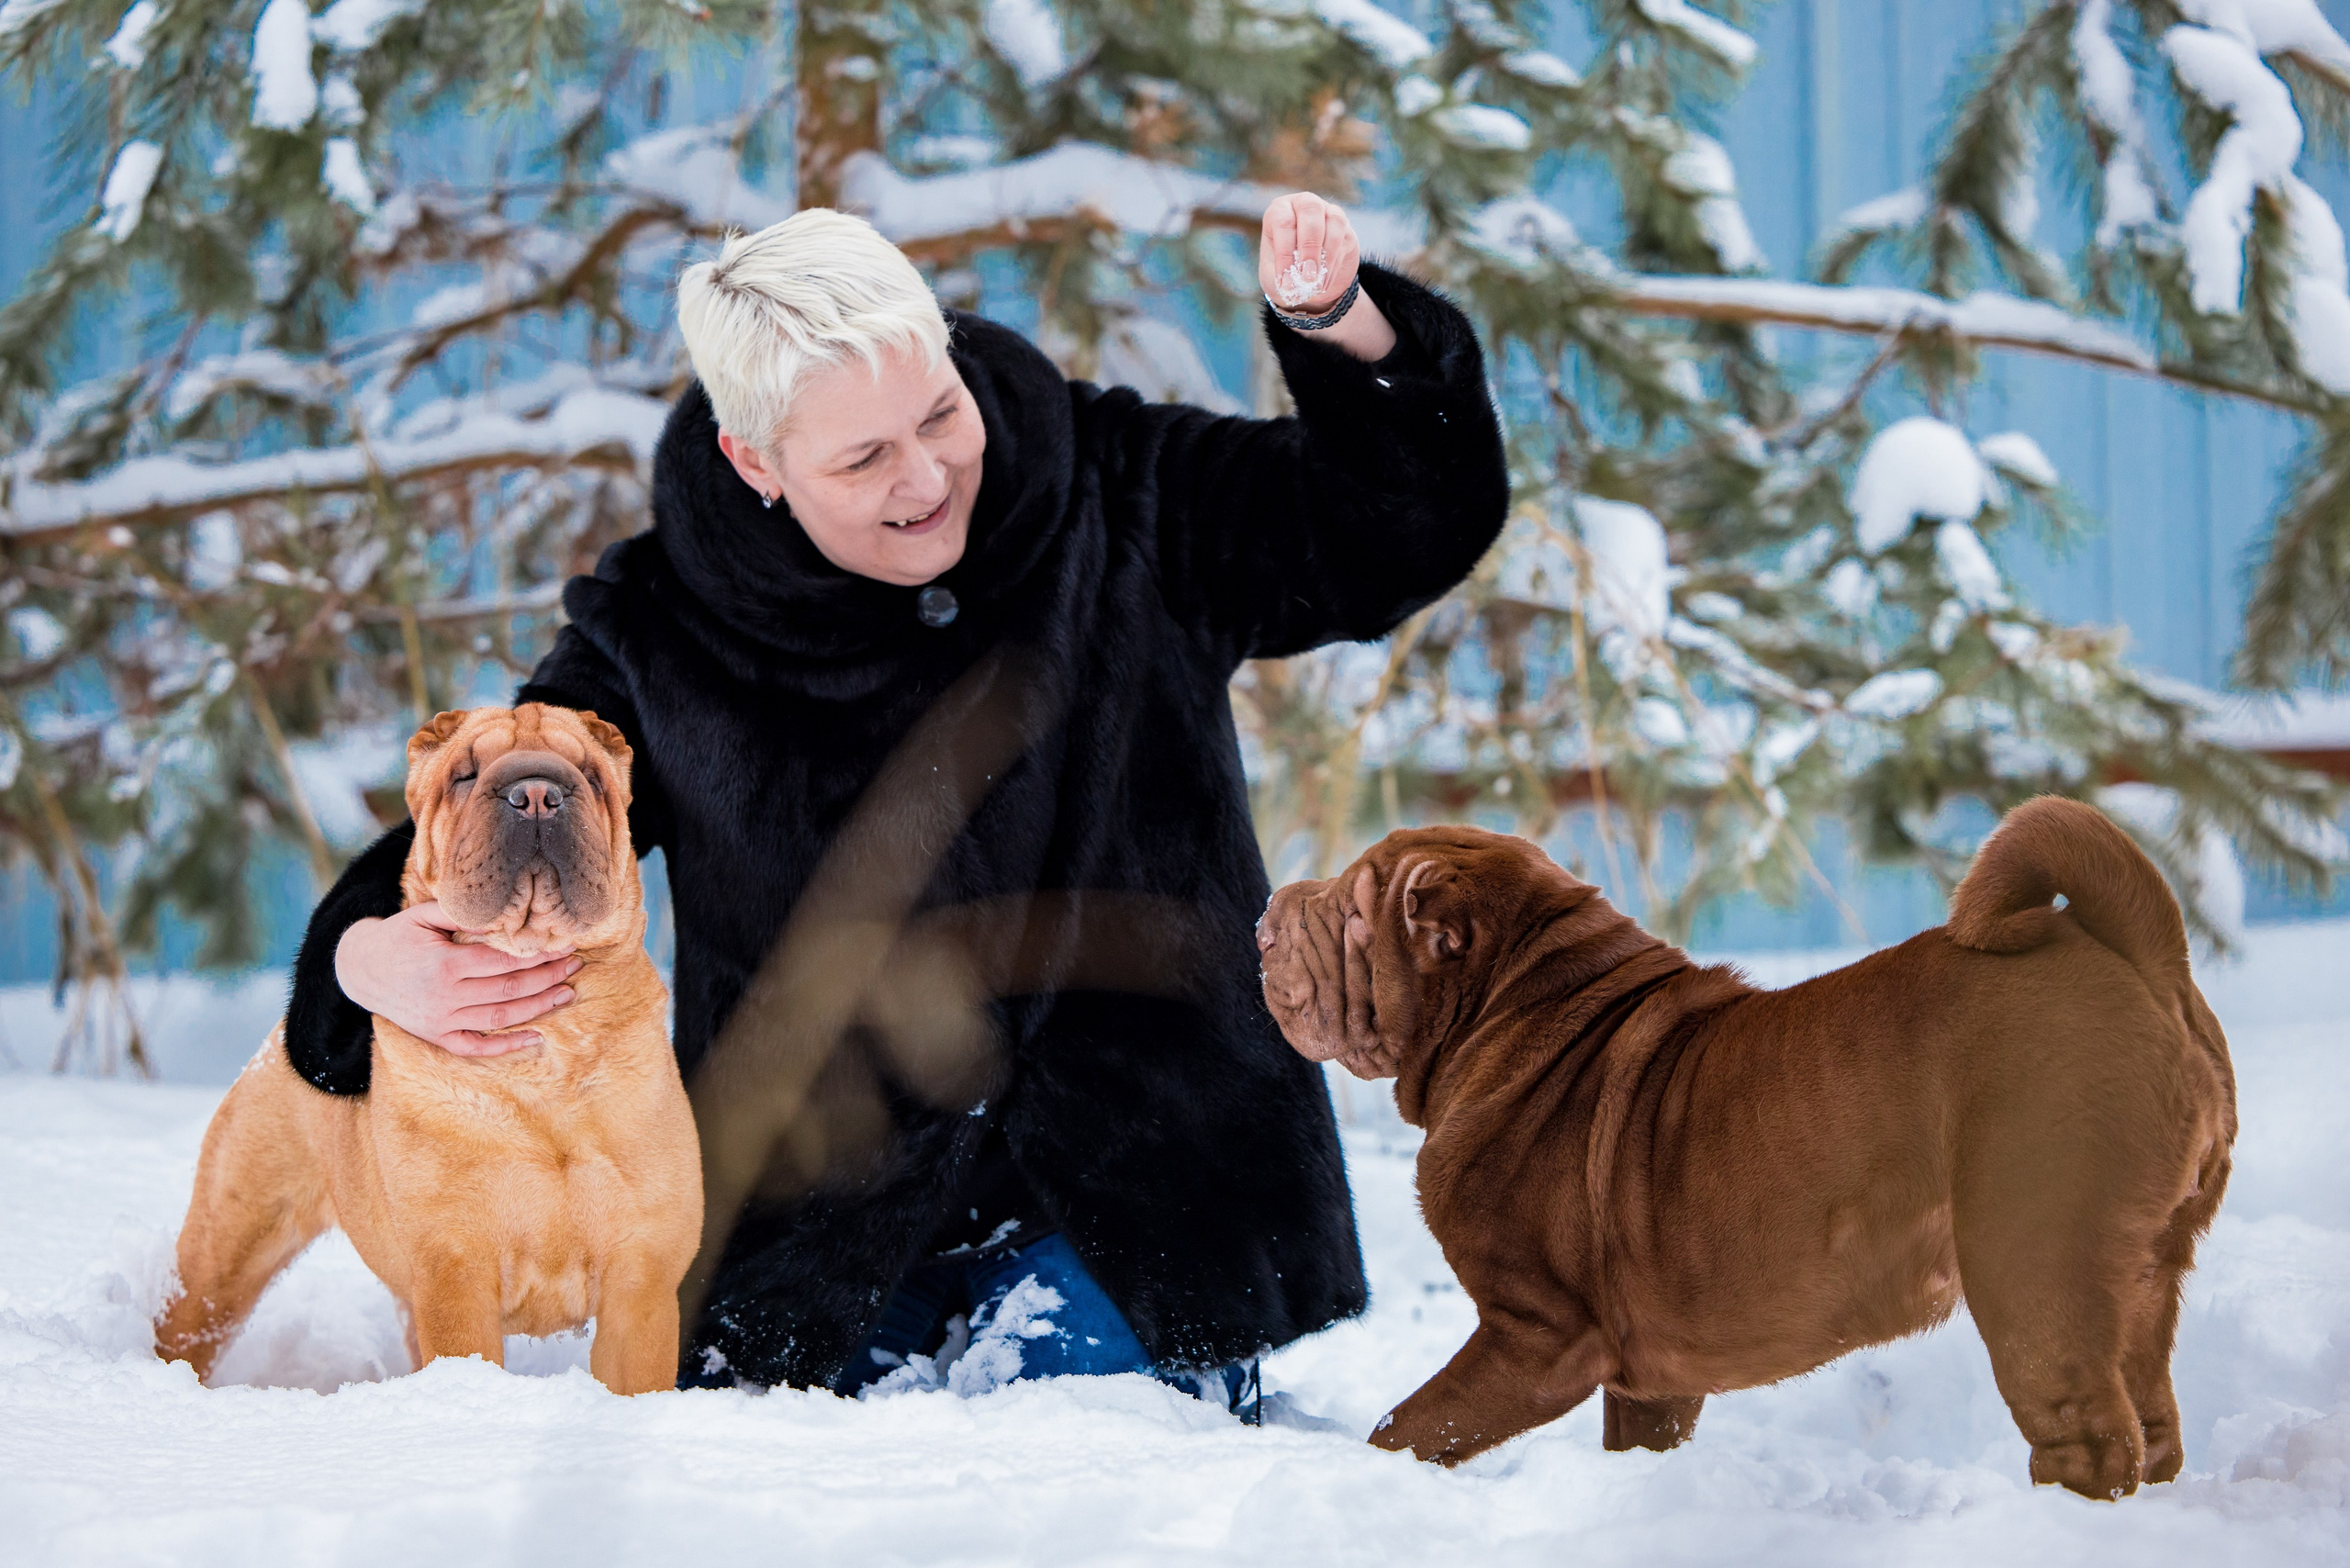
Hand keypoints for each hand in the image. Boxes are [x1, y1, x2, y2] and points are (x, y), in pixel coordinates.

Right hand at [334, 902, 578, 1057]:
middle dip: (547, 977)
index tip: (564, 945)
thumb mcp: (424, 916)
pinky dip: (505, 1047)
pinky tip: (535, 1038)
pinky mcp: (437, 1037)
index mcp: (444, 963)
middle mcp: (444, 996)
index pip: (503, 961)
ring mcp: (441, 1020)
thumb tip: (505, 916)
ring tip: (566, 993)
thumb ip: (463, 915)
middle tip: (575, 966)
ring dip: (539, 1007)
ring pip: (500, 1017)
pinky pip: (475, 1047)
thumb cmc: (398, 936)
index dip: (538, 954)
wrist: (359, 970)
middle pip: (509, 989)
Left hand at [1258, 191, 1396, 359]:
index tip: (1287, 276)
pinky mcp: (1347, 232)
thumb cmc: (1285, 281)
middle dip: (1308, 246)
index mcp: (1279, 213)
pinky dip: (1338, 263)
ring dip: (1326, 257)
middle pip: (1310, 210)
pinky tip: (1329, 282)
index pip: (1281, 218)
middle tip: (1307, 278)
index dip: (1284, 246)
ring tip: (1317, 286)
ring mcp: (1329, 216)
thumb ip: (1279, 271)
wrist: (1309, 289)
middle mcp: (1303, 206)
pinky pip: (1347, 241)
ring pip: (1333, 223)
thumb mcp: (1275, 279)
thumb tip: (1290, 278)